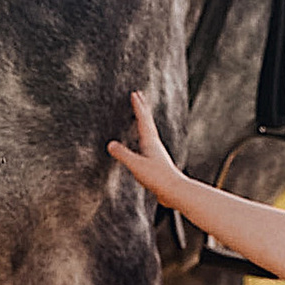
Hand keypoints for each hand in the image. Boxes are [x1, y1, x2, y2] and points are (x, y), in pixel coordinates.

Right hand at [108, 91, 187, 208]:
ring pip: (149, 131)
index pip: (143, 120)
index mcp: (150, 142)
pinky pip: (148, 143)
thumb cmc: (157, 178)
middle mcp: (155, 144)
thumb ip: (123, 155)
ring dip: (144, 121)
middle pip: (148, 122)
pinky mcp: (157, 162)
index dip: (138, 106)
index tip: (135, 93)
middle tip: (140, 95)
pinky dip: (144, 136)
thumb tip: (110, 144)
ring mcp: (157, 153)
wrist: (174, 191)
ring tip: (141, 116)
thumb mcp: (136, 165)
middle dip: (143, 108)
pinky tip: (143, 143)